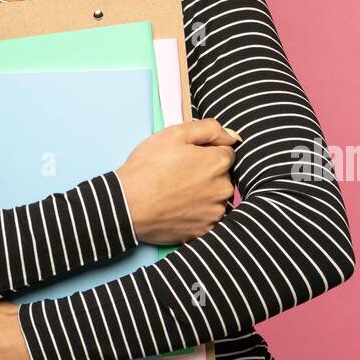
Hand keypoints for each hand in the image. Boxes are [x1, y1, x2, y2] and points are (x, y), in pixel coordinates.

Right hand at [116, 117, 239, 244]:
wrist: (127, 204)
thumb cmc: (148, 166)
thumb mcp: (174, 134)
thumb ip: (208, 129)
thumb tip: (232, 136)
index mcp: (218, 163)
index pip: (226, 152)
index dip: (206, 152)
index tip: (187, 156)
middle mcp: (223, 189)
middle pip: (222, 176)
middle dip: (207, 172)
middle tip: (179, 173)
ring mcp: (214, 212)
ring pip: (215, 197)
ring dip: (203, 193)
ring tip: (176, 191)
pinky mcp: (204, 230)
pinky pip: (207, 216)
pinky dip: (197, 212)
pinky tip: (178, 207)